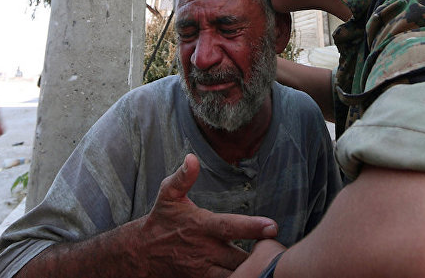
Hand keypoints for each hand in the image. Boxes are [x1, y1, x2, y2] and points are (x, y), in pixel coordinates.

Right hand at [136, 154, 278, 277]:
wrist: (143, 253)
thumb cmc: (161, 219)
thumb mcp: (168, 194)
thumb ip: (182, 177)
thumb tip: (192, 157)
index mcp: (200, 226)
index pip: (229, 227)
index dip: (252, 227)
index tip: (272, 226)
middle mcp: (206, 250)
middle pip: (241, 258)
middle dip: (262, 257)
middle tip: (282, 250)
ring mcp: (205, 269)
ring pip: (236, 276)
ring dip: (254, 271)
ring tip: (274, 263)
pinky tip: (257, 273)